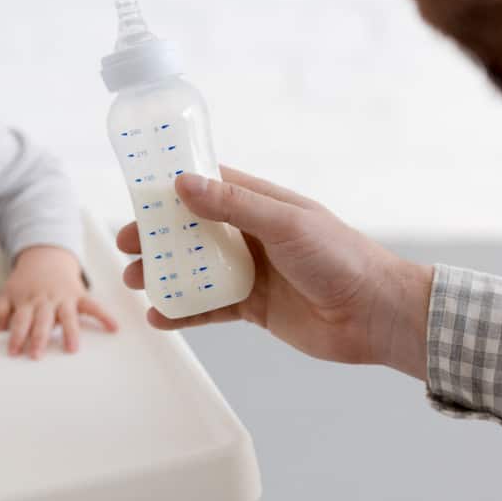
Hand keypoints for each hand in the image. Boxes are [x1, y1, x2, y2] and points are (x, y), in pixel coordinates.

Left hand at [0, 245, 118, 358]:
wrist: (46, 257)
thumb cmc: (26, 283)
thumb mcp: (7, 293)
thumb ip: (0, 313)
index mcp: (26, 301)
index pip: (20, 320)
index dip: (15, 336)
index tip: (13, 352)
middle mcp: (45, 300)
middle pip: (41, 320)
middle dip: (39, 337)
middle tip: (36, 355)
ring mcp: (63, 298)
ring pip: (67, 315)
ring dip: (69, 332)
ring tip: (72, 349)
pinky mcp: (79, 295)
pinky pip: (93, 305)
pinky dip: (104, 316)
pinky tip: (113, 327)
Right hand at [117, 166, 432, 379]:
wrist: (375, 315)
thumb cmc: (340, 257)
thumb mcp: (284, 223)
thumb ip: (233, 204)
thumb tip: (183, 184)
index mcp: (260, 204)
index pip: (208, 186)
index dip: (172, 188)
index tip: (138, 193)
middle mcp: (252, 235)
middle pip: (192, 231)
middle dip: (157, 237)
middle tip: (126, 245)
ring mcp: (252, 271)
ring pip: (195, 269)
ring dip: (164, 274)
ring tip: (134, 281)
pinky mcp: (254, 307)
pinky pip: (210, 307)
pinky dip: (184, 312)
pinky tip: (160, 316)